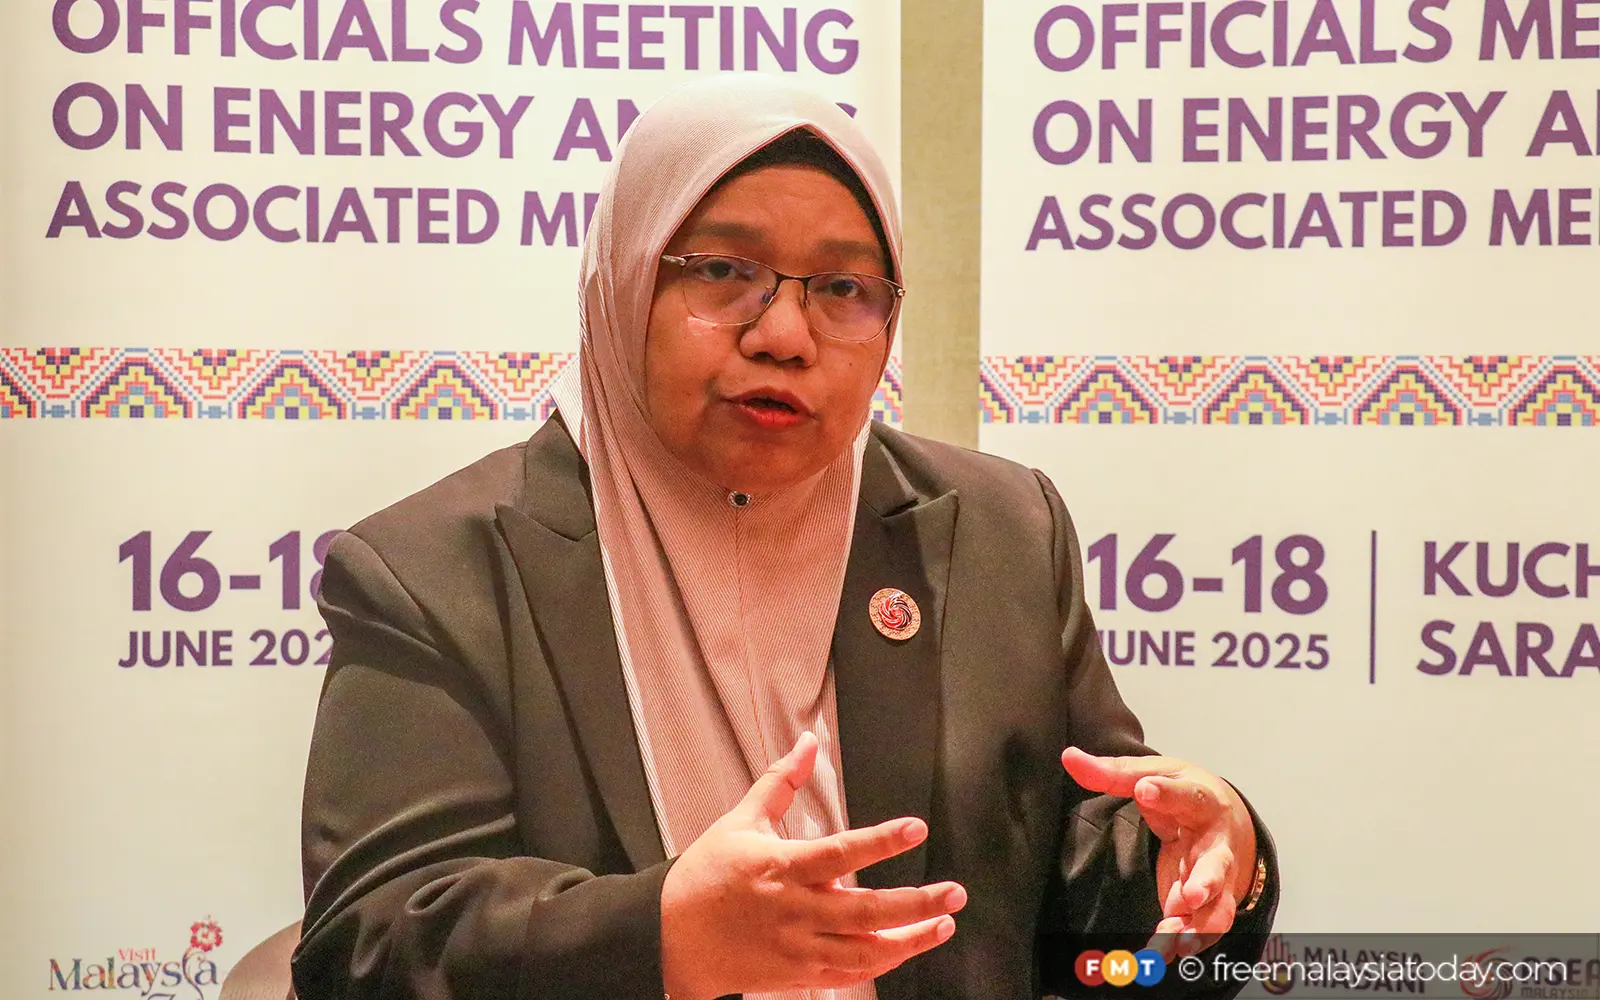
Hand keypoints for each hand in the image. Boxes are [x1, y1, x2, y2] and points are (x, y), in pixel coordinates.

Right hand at [661, 732, 965, 999]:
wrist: (669, 938)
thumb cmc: (705, 877)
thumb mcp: (740, 820)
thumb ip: (781, 781)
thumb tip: (808, 743)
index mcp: (781, 867)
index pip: (840, 852)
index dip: (881, 841)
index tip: (916, 828)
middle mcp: (794, 910)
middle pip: (867, 911)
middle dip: (917, 904)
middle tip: (954, 892)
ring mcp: (798, 947)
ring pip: (865, 951)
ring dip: (910, 941)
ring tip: (944, 924)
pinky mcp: (797, 974)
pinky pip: (847, 974)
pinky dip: (880, 963)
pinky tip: (903, 949)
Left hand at [1060, 748, 1255, 958]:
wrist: (1226, 817)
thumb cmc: (1182, 793)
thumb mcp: (1151, 774)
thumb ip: (1112, 773)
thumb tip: (1069, 757)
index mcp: (1200, 800)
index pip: (1185, 794)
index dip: (1166, 793)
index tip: (1144, 790)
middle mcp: (1215, 843)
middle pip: (1217, 863)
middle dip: (1207, 881)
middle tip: (1190, 896)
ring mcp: (1216, 878)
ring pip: (1217, 907)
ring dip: (1197, 926)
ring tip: (1171, 936)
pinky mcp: (1208, 904)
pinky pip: (1203, 929)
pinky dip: (1185, 942)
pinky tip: (1163, 952)